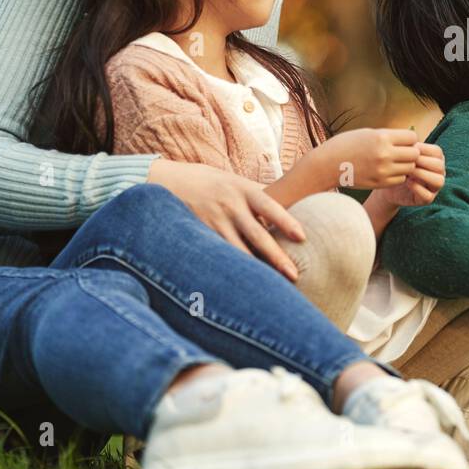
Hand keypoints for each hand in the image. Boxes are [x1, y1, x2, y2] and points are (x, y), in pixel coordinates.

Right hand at [147, 159, 302, 280]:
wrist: (165, 180)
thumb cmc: (209, 181)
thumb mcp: (235, 181)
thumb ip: (258, 195)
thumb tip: (290, 204)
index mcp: (243, 190)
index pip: (270, 207)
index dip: (286, 222)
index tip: (302, 237)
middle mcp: (230, 206)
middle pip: (258, 235)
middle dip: (277, 257)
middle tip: (295, 275)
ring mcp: (213, 221)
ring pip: (238, 251)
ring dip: (255, 270)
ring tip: (271, 289)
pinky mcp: (198, 235)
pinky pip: (219, 256)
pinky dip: (231, 269)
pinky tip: (241, 286)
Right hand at [316, 128, 421, 188]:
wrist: (326, 165)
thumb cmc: (346, 145)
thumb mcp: (367, 133)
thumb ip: (388, 136)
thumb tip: (410, 140)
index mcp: (381, 137)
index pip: (412, 138)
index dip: (409, 139)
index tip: (402, 141)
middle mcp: (384, 154)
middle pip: (414, 154)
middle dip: (410, 152)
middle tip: (400, 153)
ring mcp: (382, 171)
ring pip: (409, 168)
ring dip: (405, 165)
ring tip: (394, 162)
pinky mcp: (379, 183)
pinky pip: (400, 179)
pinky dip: (397, 175)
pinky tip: (387, 171)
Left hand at [376, 142, 444, 207]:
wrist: (389, 183)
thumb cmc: (398, 165)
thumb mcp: (404, 154)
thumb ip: (410, 148)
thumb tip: (412, 144)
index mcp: (436, 159)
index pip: (437, 152)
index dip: (424, 149)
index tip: (409, 149)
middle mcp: (440, 173)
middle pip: (439, 166)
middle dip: (422, 162)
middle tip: (407, 161)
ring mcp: (435, 187)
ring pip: (439, 181)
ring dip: (422, 175)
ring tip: (408, 172)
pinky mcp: (428, 199)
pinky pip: (428, 195)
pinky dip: (417, 188)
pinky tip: (407, 182)